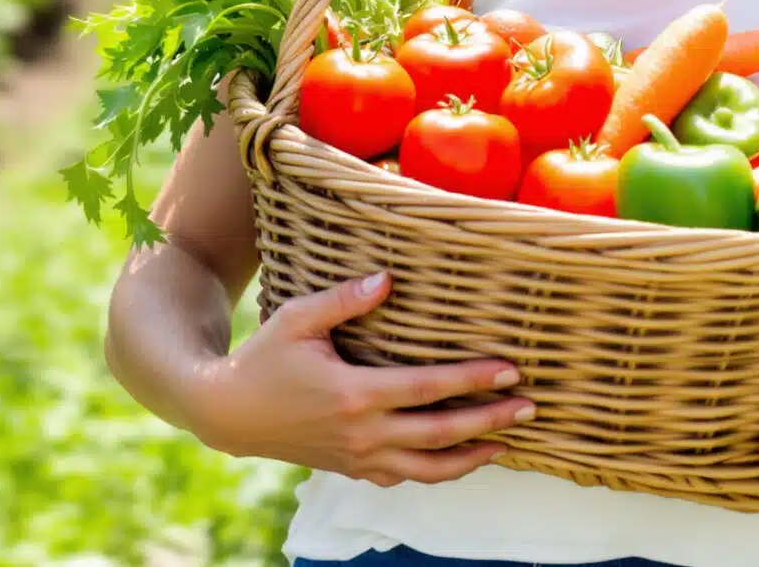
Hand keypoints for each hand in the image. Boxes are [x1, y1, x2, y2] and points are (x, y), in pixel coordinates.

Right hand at [186, 271, 533, 487]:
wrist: (227, 413)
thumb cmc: (264, 357)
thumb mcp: (298, 318)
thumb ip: (345, 299)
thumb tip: (389, 279)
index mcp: (353, 394)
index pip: (429, 389)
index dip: (474, 381)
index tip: (511, 371)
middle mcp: (361, 433)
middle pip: (441, 433)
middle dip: (491, 421)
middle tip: (530, 407)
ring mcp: (358, 457)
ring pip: (427, 469)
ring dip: (472, 458)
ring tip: (507, 443)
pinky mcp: (352, 469)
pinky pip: (403, 478)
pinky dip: (436, 473)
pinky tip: (459, 459)